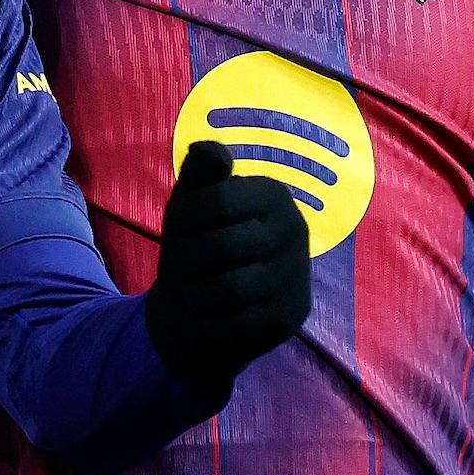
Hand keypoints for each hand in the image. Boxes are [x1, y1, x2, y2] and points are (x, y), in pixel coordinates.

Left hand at [141, 141, 313, 385]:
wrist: (213, 302)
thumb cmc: (199, 240)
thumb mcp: (191, 202)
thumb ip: (198, 172)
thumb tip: (210, 150)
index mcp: (273, 193)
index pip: (218, 201)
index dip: (183, 219)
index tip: (176, 228)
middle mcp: (295, 229)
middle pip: (222, 247)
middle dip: (184, 260)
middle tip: (176, 266)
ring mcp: (297, 274)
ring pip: (230, 289)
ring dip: (193, 293)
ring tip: (189, 290)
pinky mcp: (291, 316)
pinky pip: (238, 324)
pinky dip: (208, 322)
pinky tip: (206, 314)